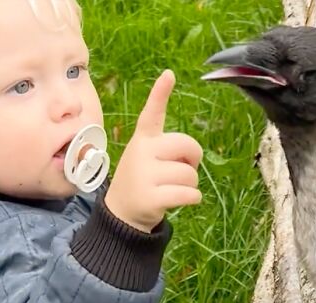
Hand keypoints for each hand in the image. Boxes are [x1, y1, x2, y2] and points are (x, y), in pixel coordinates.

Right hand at [105, 70, 202, 232]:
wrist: (122, 214)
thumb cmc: (143, 180)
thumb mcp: (148, 158)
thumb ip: (169, 150)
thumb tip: (193, 157)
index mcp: (143, 139)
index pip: (152, 113)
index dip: (161, 93)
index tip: (169, 74)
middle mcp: (142, 152)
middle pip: (189, 146)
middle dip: (194, 160)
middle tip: (179, 171)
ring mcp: (145, 175)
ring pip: (191, 175)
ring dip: (190, 185)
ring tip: (171, 189)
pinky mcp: (151, 197)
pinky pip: (190, 194)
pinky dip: (193, 199)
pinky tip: (179, 201)